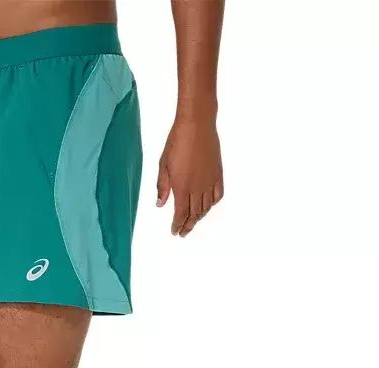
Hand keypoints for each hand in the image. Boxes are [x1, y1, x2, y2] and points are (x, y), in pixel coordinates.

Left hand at [156, 117, 223, 237]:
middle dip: (188, 225)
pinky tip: (208, 205)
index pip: (181, 214)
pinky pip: (217, 195)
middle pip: (194, 214)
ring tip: (193, 221)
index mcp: (182, 187)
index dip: (178, 225)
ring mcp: (209, 182)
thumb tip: (160, 204)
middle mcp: (197, 188)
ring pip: (206, 207)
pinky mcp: (218, 174)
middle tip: (183, 232)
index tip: (175, 232)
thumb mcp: (163, 165)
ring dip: (200, 216)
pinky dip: (213, 204)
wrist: (197, 126)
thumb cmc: (176, 142)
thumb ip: (162, 187)